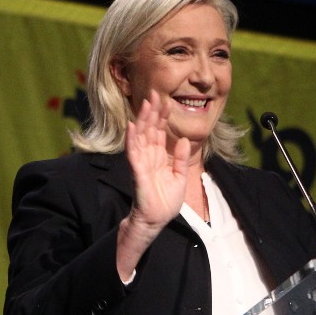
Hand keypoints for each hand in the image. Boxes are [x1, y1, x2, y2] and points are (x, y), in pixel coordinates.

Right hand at [125, 89, 189, 228]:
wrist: (156, 220)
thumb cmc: (166, 201)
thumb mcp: (180, 177)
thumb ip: (180, 158)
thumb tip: (184, 140)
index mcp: (158, 158)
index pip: (159, 133)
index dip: (162, 118)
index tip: (165, 102)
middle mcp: (148, 157)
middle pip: (149, 130)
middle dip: (151, 112)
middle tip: (154, 94)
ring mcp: (141, 163)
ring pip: (140, 136)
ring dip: (142, 120)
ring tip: (145, 103)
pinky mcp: (137, 171)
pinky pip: (133, 152)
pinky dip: (132, 139)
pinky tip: (132, 126)